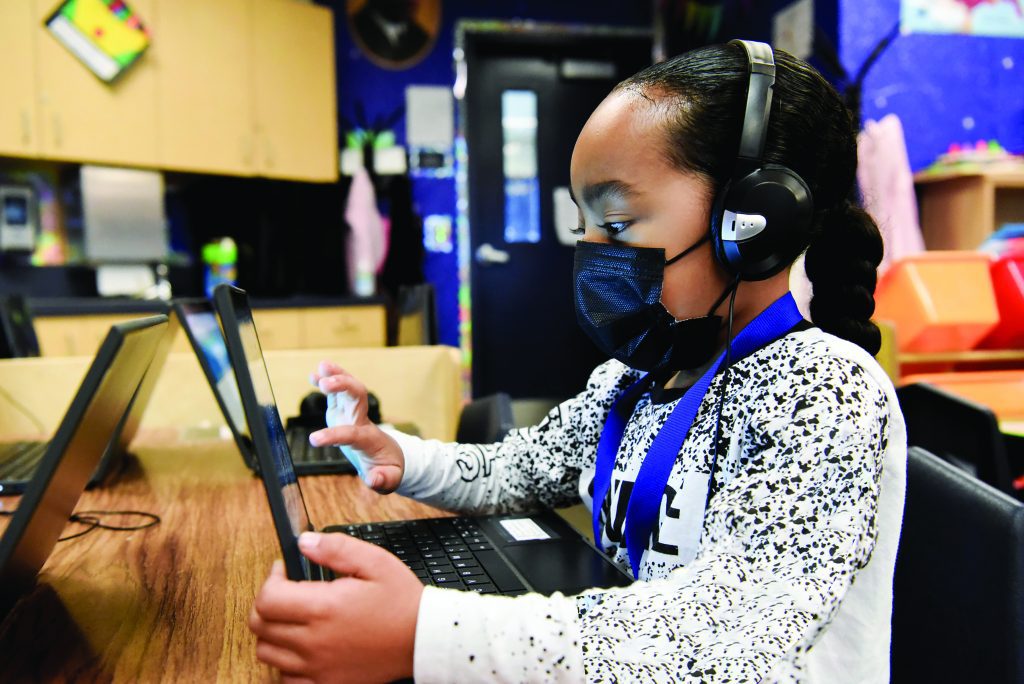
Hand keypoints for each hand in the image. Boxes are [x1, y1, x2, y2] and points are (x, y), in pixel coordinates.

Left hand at [249, 531, 423, 682]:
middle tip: (285, 592)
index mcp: (324, 608)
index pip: (267, 598)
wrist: (423, 640)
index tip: (282, 572)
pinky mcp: (325, 683)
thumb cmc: (401, 602)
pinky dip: (286, 662)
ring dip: (273, 632)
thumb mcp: (375, 562)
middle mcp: (314, 641)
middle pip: (259, 625)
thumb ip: (336, 548)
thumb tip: (304, 542)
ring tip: (293, 618)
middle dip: (267, 602)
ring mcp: (317, 667)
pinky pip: (285, 678)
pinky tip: (302, 647)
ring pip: (267, 652)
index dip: (270, 579)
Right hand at [310, 361, 404, 492]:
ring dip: (336, 375)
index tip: (315, 440)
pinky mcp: (344, 412)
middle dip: (343, 387)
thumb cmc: (389, 468)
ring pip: (347, 389)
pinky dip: (326, 382)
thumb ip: (382, 479)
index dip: (334, 435)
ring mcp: (353, 414)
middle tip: (325, 382)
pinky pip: (336, 394)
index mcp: (368, 439)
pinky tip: (313, 375)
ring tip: (322, 366)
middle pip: (356, 397)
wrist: (391, 456)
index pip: (352, 433)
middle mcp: (361, 421)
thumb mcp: (390, 479)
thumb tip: (373, 479)